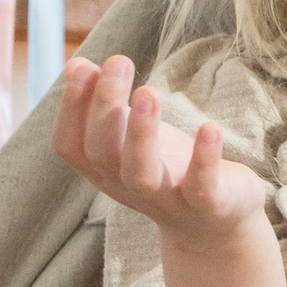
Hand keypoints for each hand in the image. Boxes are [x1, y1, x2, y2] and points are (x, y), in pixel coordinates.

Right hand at [54, 54, 265, 251]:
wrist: (216, 224)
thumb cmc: (167, 167)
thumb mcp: (133, 135)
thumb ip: (104, 103)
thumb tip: (76, 64)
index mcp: (104, 170)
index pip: (70, 145)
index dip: (71, 107)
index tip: (82, 67)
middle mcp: (127, 187)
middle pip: (103, 152)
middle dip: (106, 105)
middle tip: (118, 61)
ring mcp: (166, 199)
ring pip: (141, 173)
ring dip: (142, 132)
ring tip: (148, 91)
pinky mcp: (207, 205)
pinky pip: (201, 187)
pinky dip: (204, 158)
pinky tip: (209, 127)